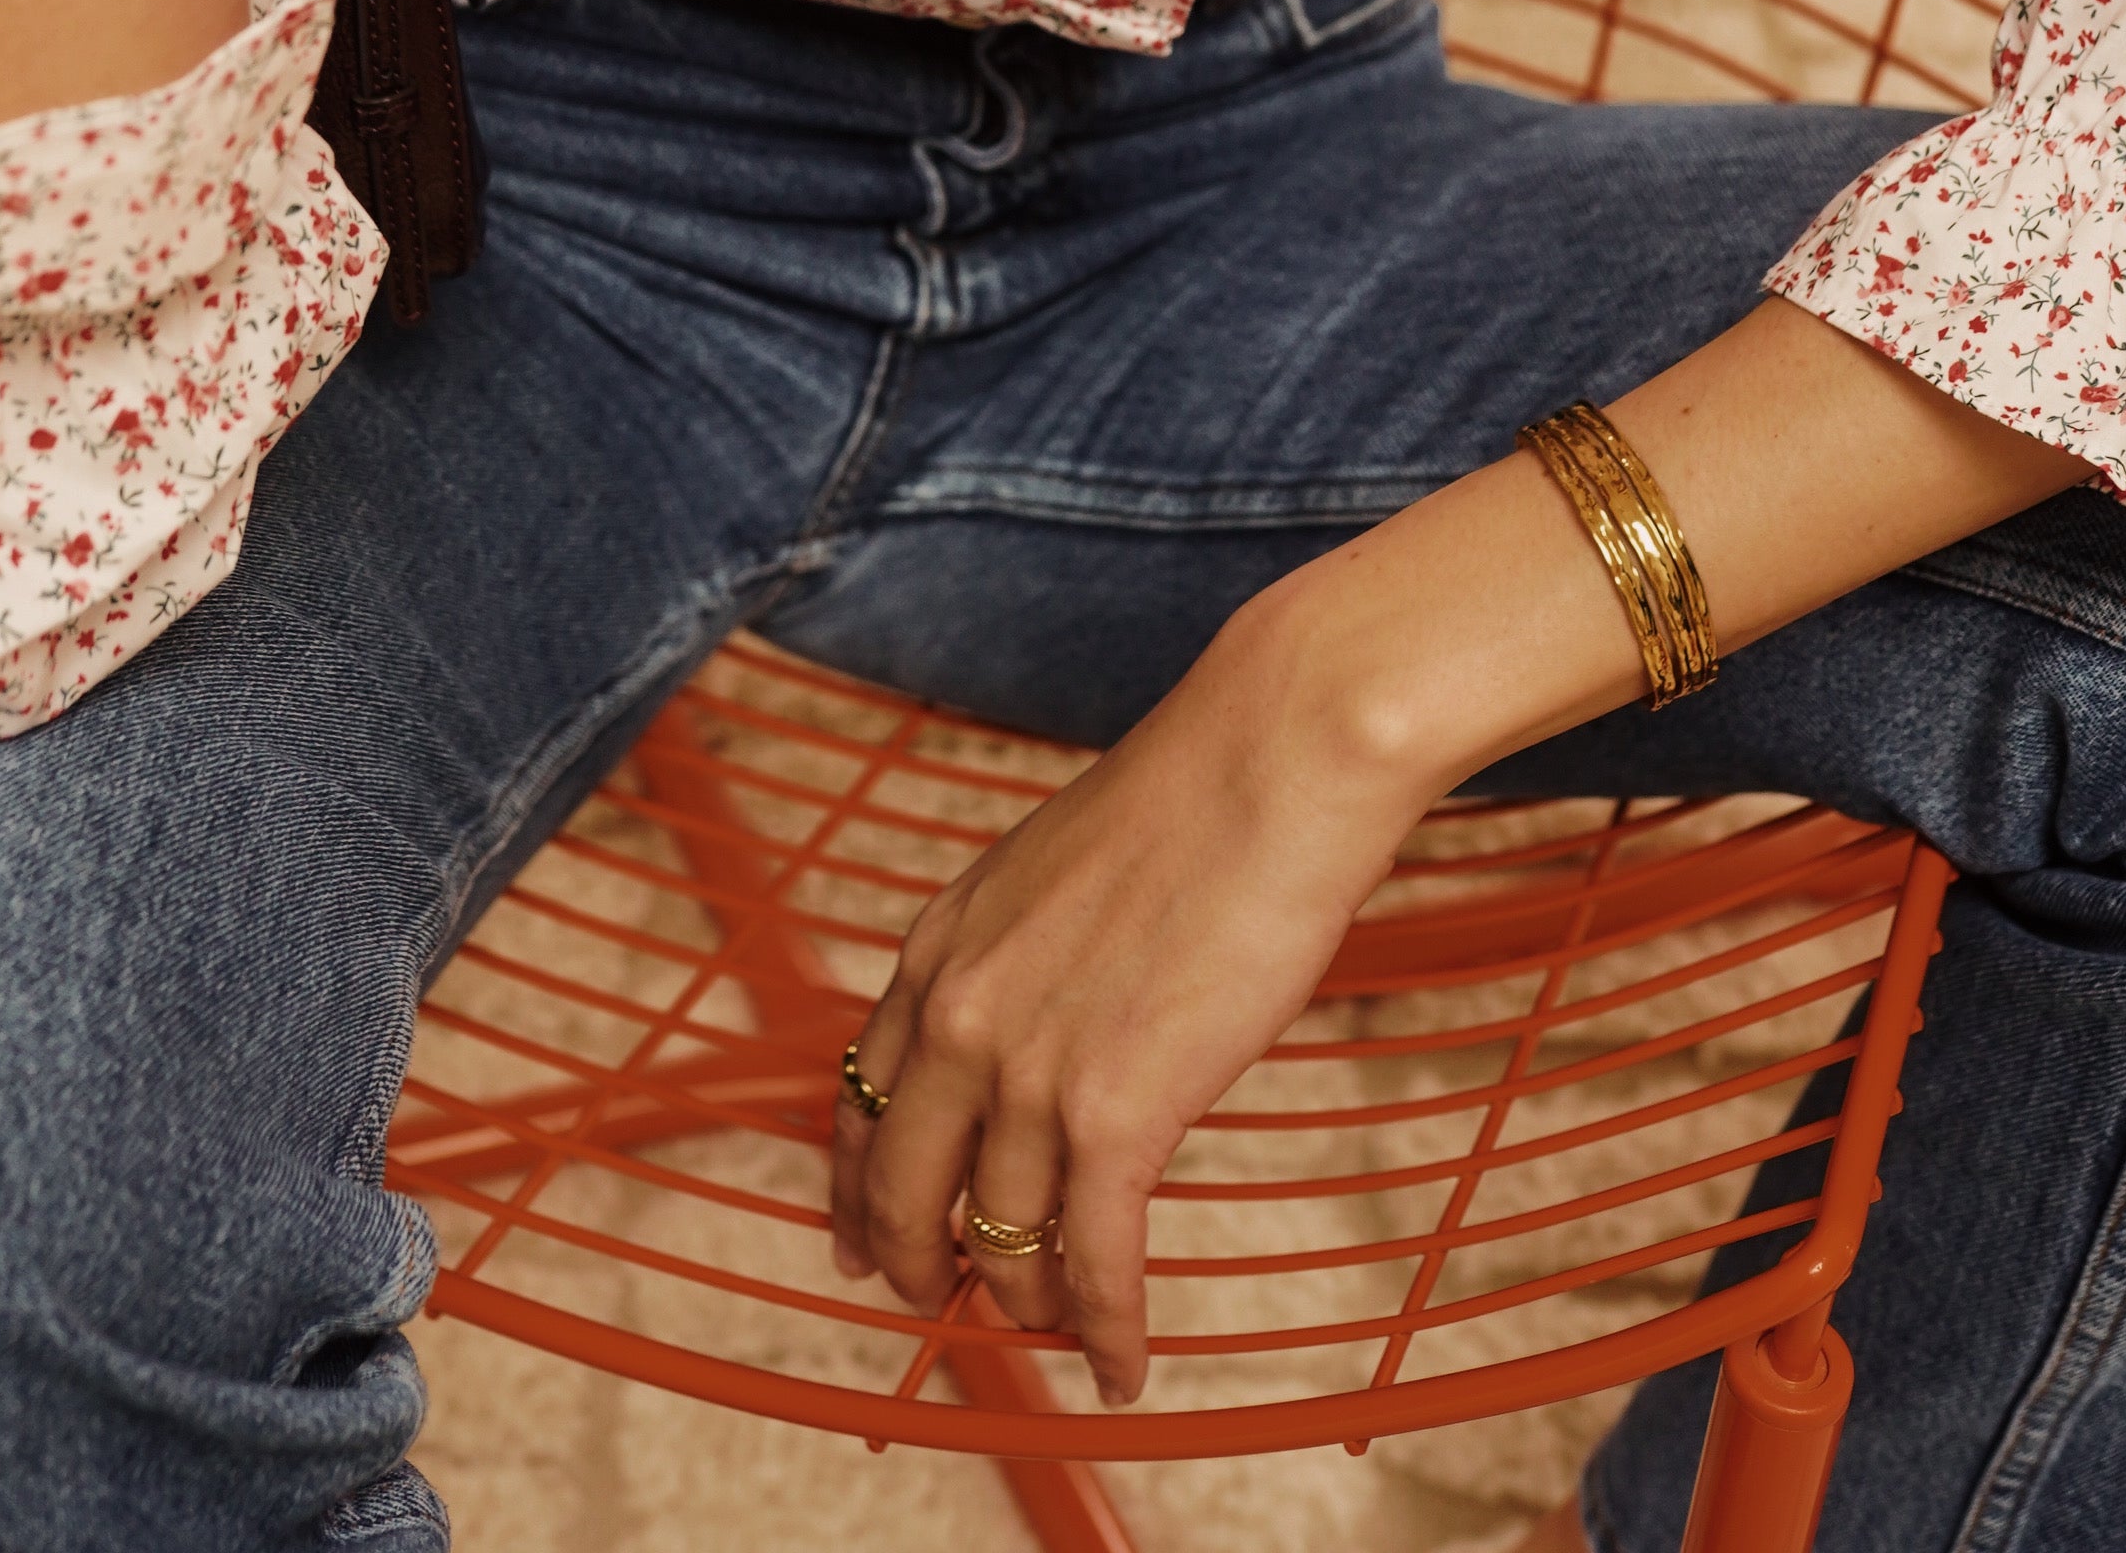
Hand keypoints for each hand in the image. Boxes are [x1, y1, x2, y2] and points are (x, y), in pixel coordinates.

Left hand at [828, 595, 1422, 1407]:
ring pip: (998, 1240)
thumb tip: (1038, 1023)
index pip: (862, 1094)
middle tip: (937, 1308)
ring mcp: (1028, 1070)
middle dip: (916, 1264)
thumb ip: (1017, 955)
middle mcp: (958, 1014)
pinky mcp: (1115, 1113)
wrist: (1268, 759)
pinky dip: (1106, 1330)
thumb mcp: (1051, 871)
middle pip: (903, 1187)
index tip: (858, 1238)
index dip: (856, 1184)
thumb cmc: (1190, 799)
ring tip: (1053, 1337)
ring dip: (1025, 1305)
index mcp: (938, 945)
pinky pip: (1093, 1263)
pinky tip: (1124, 1367)